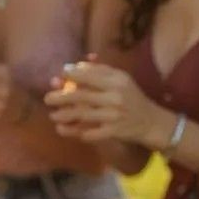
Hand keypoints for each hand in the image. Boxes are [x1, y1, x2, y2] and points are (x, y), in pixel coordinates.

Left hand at [44, 59, 163, 144]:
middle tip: (47, 99)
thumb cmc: (131, 97)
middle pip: (82, 96)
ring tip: (53, 116)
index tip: (59, 75)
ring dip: (64, 116)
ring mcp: (114, 115)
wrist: (152, 122)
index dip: (71, 75)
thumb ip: (100, 70)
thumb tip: (75, 65)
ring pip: (83, 115)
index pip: (89, 75)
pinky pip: (90, 133)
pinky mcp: (114, 132)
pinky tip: (64, 130)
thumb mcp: (121, 79)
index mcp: (117, 81)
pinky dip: (76, 132)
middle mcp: (115, 97)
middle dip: (61, 97)